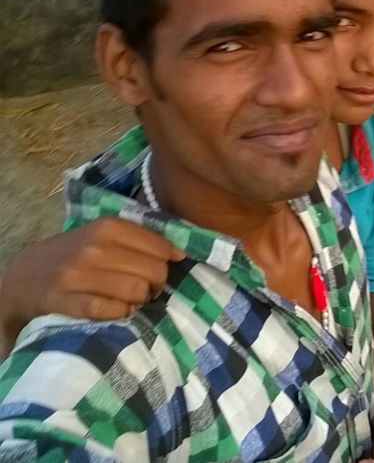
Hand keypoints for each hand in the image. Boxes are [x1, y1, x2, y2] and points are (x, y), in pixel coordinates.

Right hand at [0, 218, 184, 352]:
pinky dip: (122, 313)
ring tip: (131, 299)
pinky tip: (117, 309)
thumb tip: (181, 252)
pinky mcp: (68, 301)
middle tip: (145, 287)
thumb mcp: (103, 235)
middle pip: (153, 271)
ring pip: (137, 292)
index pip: (160, 247)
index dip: (166, 261)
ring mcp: (80, 275)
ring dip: (140, 300)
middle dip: (156, 284)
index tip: (159, 268)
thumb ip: (140, 238)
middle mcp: (95, 247)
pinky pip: (112, 311)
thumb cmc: (76, 253)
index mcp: (108, 226)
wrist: (26, 275)